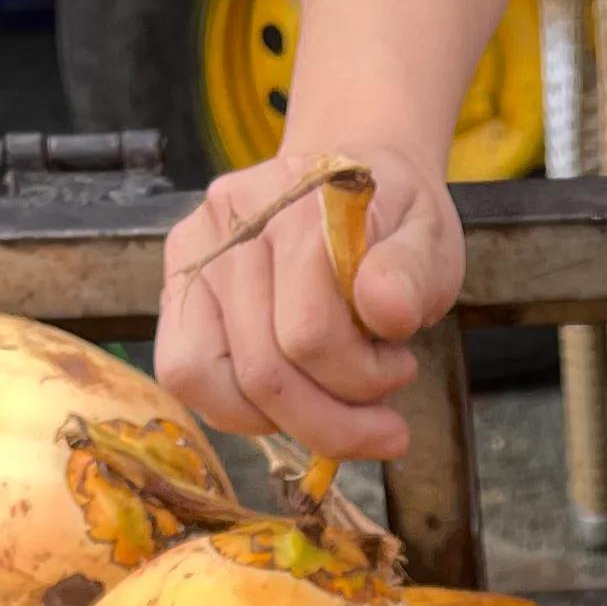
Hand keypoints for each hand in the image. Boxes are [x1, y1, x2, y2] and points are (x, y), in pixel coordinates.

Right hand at [155, 140, 463, 461]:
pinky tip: (286, 402)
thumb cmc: (391, 224)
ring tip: (332, 401)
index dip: (362, 377)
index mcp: (300, 202)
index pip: (310, 333)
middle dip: (330, 418)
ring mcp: (194, 252)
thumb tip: (387, 310)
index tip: (401, 367)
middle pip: (264, 370)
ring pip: (219, 384)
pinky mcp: (175, 283)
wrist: (349, 185)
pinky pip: (186, 375)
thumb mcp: (431, 241)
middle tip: (378, 415)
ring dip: (288, 420)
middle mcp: (233, 220)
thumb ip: (413, 273)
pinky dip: (240, 411)